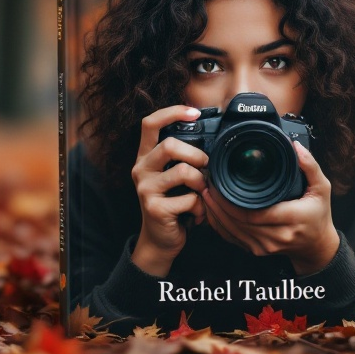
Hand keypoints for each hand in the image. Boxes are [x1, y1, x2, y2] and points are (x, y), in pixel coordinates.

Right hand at [130, 105, 207, 276]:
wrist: (160, 240)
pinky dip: (201, 207)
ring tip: (201, 192)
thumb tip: (213, 140)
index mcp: (146, 156)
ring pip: (183, 171)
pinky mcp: (155, 208)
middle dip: (196, 154)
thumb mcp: (173, 176)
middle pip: (170, 145)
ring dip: (201, 182)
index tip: (194, 113)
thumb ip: (183, 157)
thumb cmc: (173, 202)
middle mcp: (141, 169)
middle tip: (205, 166)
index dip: (172, 112)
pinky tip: (196, 214)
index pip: (150, 123)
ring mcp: (146, 189)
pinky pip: (190, 199)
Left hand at [202, 141, 339, 274]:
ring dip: (216, 214)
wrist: (317, 246)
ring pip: (233, 232)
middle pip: (239, 222)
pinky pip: (233, 239)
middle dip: (219, 204)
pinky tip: (212, 212)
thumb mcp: (322, 187)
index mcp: (292, 218)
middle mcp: (277, 236)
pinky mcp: (257, 250)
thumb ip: (310, 166)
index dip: (232, 201)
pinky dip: (220, 226)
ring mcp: (265, 246)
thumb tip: (295, 146)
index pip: (255, 213)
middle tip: (208, 185)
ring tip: (206, 195)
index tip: (220, 184)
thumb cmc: (319, 215)